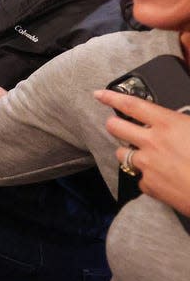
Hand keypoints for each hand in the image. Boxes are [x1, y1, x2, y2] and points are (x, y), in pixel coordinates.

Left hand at [95, 89, 189, 216]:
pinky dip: (147, 178)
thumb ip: (184, 122)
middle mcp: (152, 142)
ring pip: (122, 154)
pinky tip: (161, 178)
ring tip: (144, 155)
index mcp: (168, 124)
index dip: (112, 97)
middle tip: (117, 125)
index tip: (99, 94)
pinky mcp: (149, 186)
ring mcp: (148, 165)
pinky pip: (139, 179)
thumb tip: (176, 120)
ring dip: (128, 153)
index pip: (132, 105)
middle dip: (114, 125)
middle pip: (115, 128)